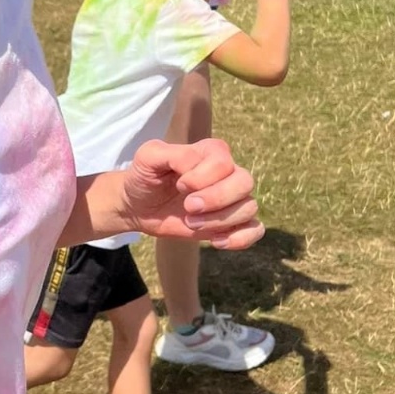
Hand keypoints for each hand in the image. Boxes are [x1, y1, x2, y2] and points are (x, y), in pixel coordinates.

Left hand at [120, 138, 261, 251]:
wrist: (138, 205)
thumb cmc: (144, 177)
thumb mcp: (148, 157)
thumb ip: (172, 153)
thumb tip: (195, 166)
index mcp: (211, 152)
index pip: (224, 163)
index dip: (202, 177)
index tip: (179, 185)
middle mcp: (227, 173)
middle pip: (245, 183)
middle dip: (216, 199)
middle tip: (188, 207)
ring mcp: (231, 199)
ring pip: (249, 207)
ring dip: (220, 220)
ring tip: (190, 223)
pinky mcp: (230, 223)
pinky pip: (256, 229)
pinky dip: (241, 238)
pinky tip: (215, 241)